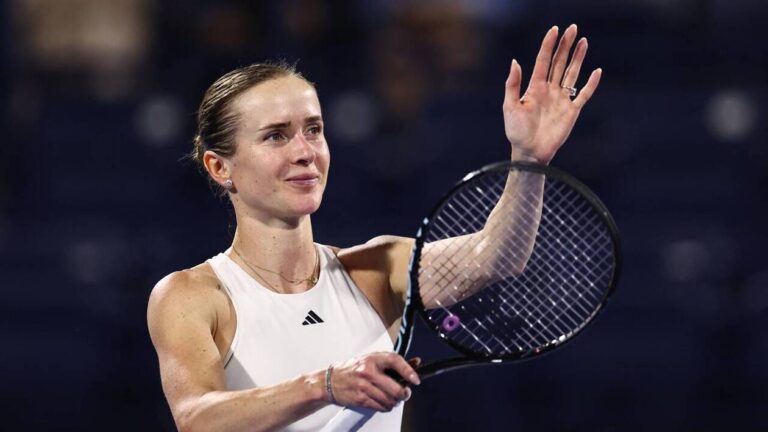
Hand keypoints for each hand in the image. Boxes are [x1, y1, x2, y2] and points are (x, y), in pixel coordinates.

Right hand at [329, 352, 420, 411]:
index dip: (408, 371)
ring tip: (393, 398)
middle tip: (405, 393)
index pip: (394, 361)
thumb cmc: (353, 368)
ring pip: (389, 400)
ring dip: (395, 402)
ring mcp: (363, 386)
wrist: (330, 380)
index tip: (415, 380)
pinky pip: (380, 407)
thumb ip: (392, 362)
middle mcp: (368, 372)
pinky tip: (384, 402)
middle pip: (395, 388)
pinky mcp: (360, 399)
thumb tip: (416, 362)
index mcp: (373, 359)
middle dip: (404, 394)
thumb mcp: (372, 359)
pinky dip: (386, 407)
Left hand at [503, 24, 601, 163]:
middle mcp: (549, 90)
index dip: (548, 45)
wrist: (529, 152)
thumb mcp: (510, 107)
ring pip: (572, 73)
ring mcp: (561, 99)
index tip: (554, 30)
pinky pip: (583, 94)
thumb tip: (515, 62)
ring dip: (577, 58)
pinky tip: (597, 71)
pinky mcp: (571, 111)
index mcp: (534, 87)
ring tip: (583, 41)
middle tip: (572, 28)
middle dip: (565, 46)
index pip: (543, 61)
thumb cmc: (516, 132)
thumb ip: (513, 85)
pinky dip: (590, 84)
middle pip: (559, 63)